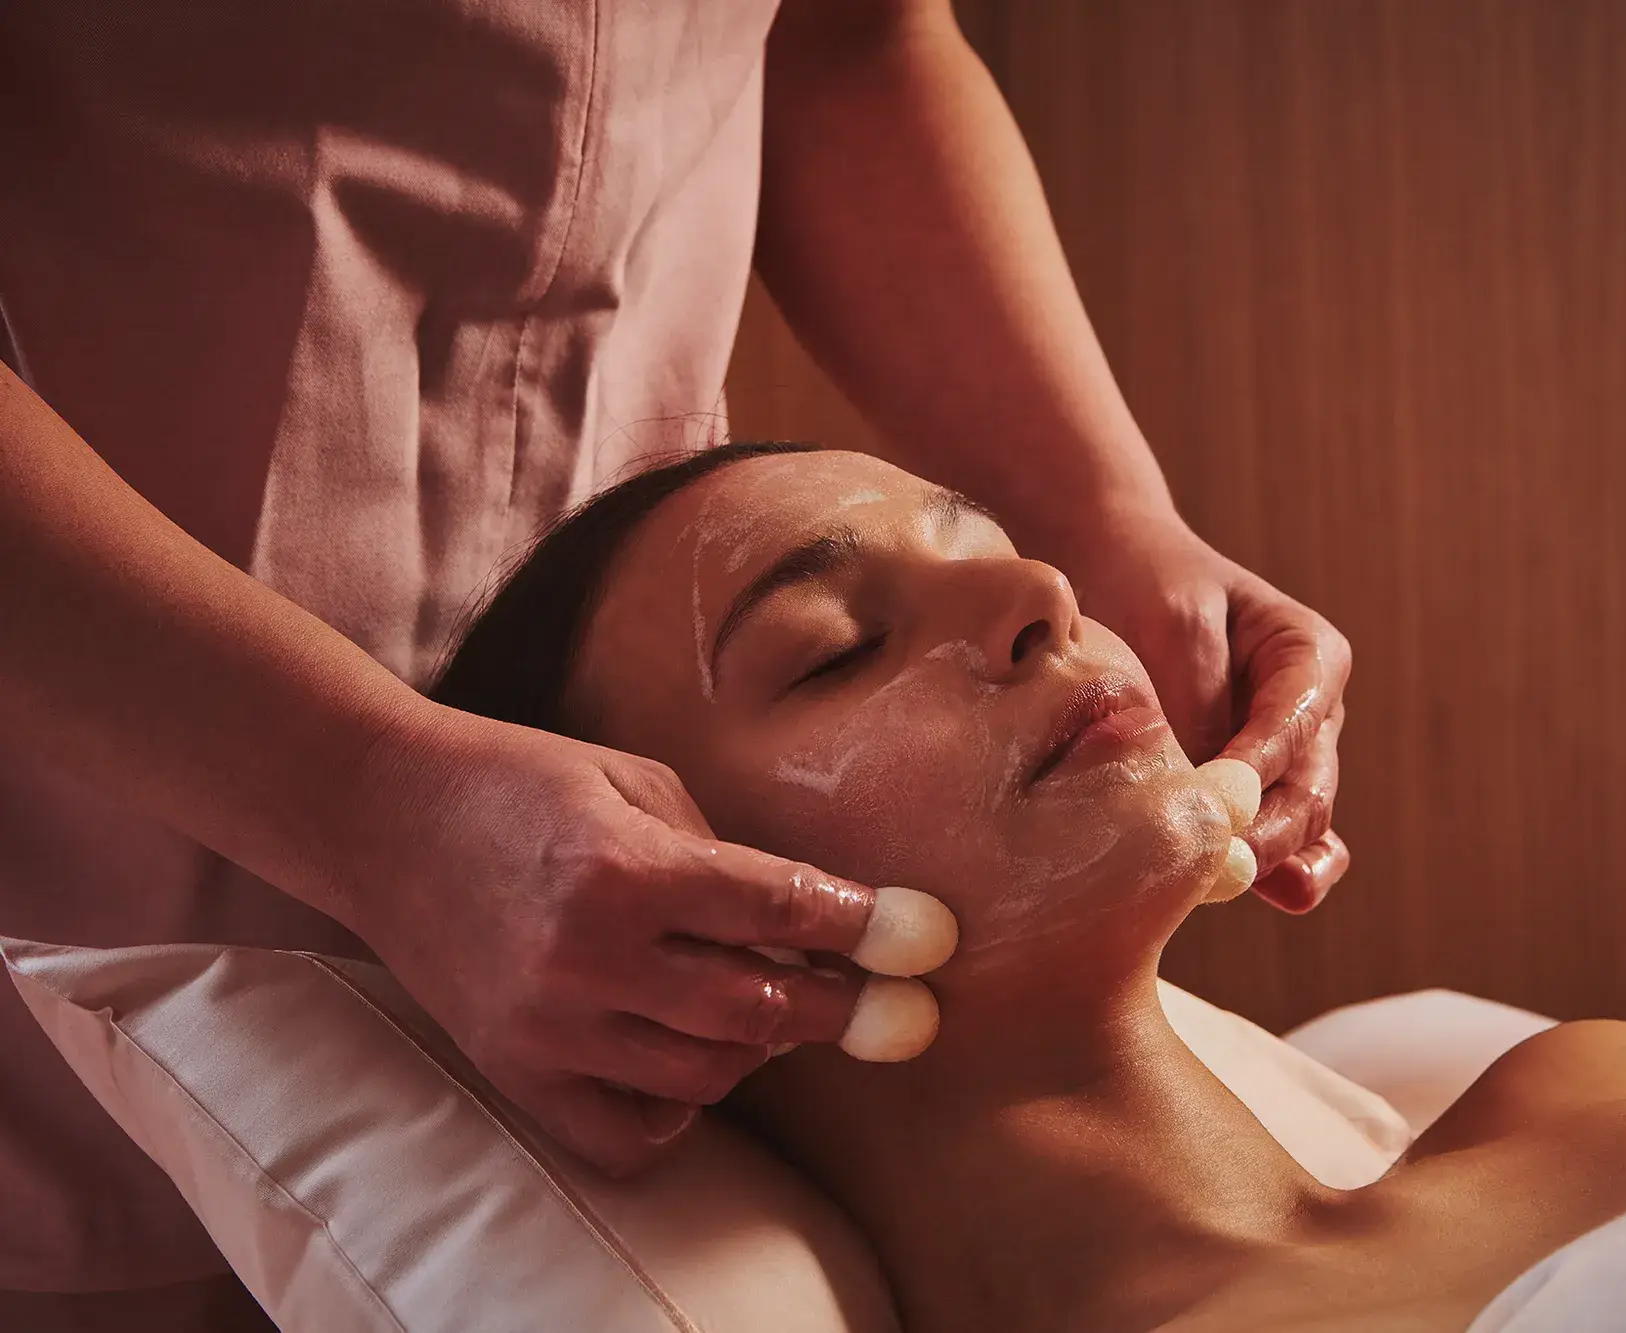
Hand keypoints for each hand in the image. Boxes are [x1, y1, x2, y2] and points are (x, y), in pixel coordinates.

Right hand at [329, 700, 882, 1174]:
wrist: (379, 816)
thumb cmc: (518, 780)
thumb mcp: (633, 781)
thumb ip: (720, 852)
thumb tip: (809, 915)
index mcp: (624, 868)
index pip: (779, 911)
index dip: (866, 927)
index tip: (926, 939)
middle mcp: (589, 958)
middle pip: (758, 1009)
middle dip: (842, 1006)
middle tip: (888, 1001)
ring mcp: (548, 1027)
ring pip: (706, 1077)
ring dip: (762, 1048)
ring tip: (773, 1007)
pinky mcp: (515, 1070)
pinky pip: (625, 1134)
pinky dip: (678, 1112)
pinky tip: (692, 1065)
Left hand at [1062, 511, 1350, 911]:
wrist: (1115, 571)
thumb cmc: (1147, 585)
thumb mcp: (1172, 625)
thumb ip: (1198, 702)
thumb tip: (1210, 790)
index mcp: (1309, 658)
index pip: (1294, 729)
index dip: (1259, 772)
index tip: (1217, 802)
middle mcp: (1311, 714)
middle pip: (1307, 791)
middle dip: (1266, 831)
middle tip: (1215, 861)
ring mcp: (1285, 759)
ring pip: (1296, 825)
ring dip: (1263, 857)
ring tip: (1227, 884)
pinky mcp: (1251, 793)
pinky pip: (1280, 843)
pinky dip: (1273, 871)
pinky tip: (1266, 894)